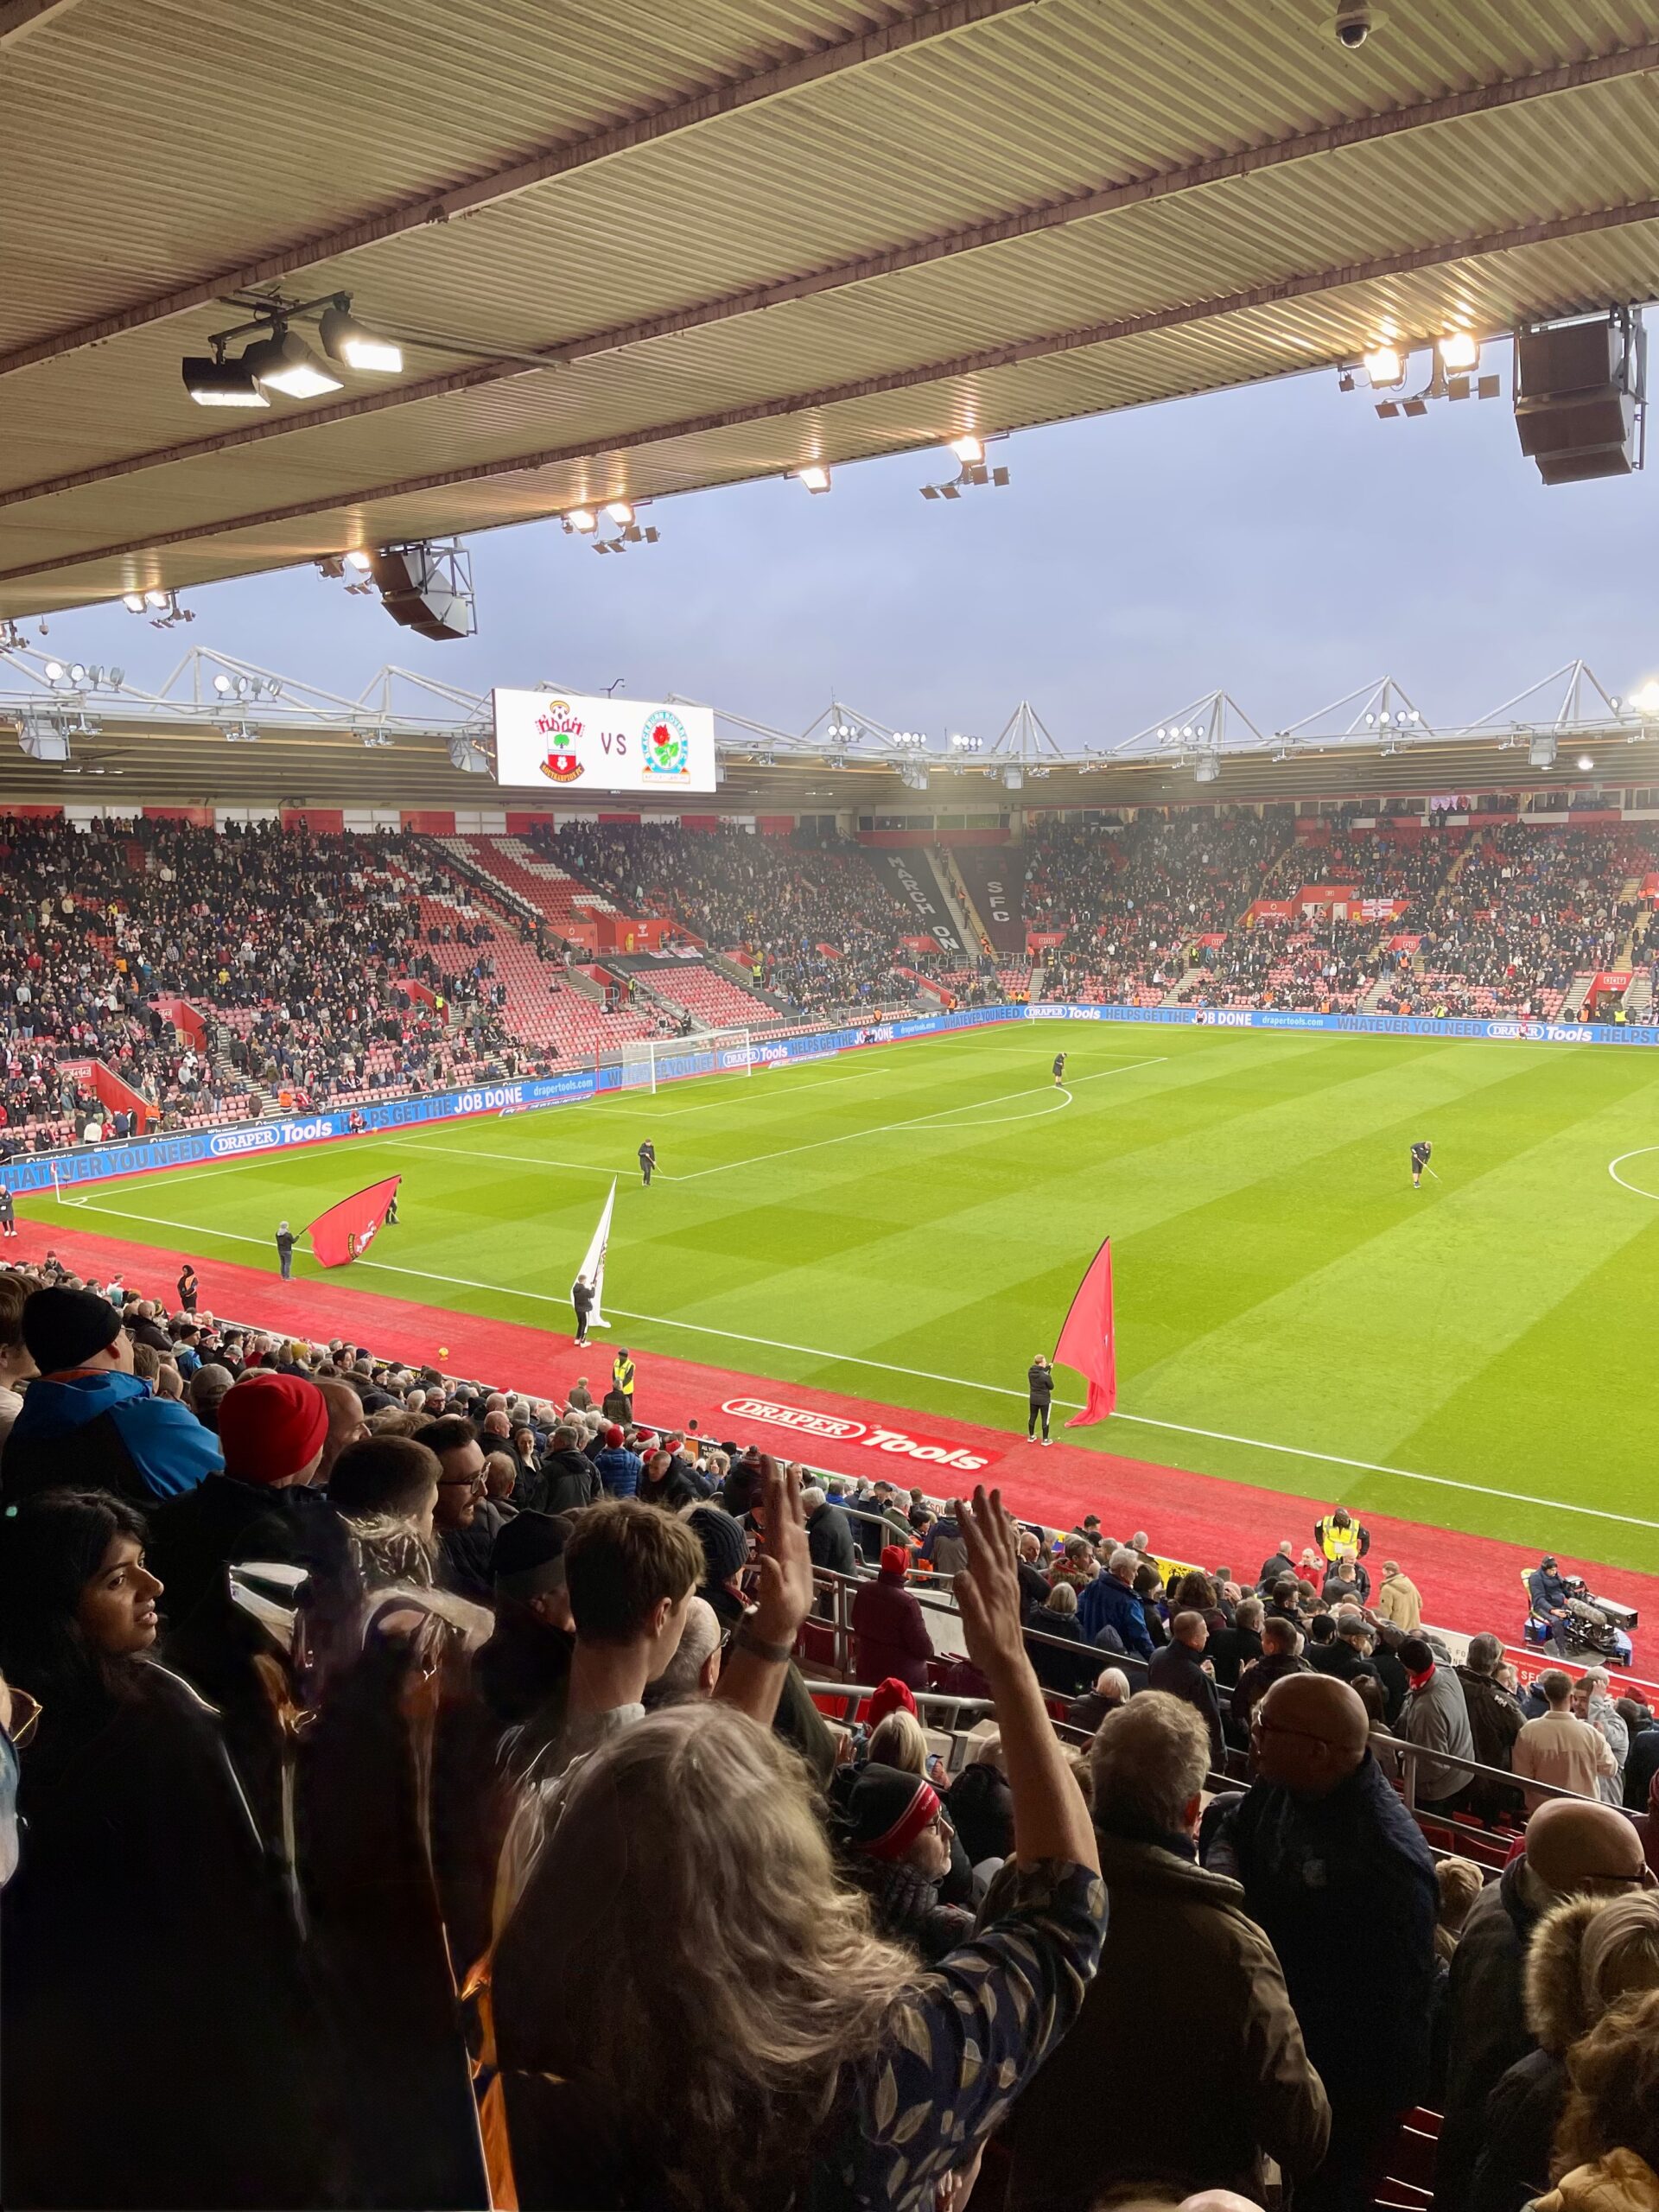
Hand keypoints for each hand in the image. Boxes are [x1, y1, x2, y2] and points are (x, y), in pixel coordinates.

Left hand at [745, 1456, 812, 1648]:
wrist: (779, 1622)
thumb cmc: (779, 1613)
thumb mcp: (778, 1600)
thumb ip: (773, 1580)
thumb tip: (767, 1558)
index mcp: (779, 1548)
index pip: (776, 1513)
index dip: (775, 1492)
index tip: (773, 1470)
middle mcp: (781, 1541)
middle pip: (778, 1504)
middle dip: (774, 1480)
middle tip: (767, 1455)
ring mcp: (788, 1543)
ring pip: (787, 1510)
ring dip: (785, 1488)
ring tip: (787, 1467)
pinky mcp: (795, 1549)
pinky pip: (796, 1520)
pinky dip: (796, 1504)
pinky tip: (796, 1494)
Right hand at [955, 1486, 1028, 1689]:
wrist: (1009, 1661)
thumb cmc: (987, 1645)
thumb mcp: (974, 1625)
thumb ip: (968, 1600)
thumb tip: (960, 1574)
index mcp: (991, 1582)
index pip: (978, 1545)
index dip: (968, 1523)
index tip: (958, 1502)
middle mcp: (1003, 1575)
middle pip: (994, 1536)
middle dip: (987, 1511)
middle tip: (982, 1487)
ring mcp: (1009, 1579)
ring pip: (1004, 1541)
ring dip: (999, 1518)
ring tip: (997, 1498)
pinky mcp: (1011, 1585)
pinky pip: (1009, 1553)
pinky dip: (1006, 1536)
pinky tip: (1005, 1530)